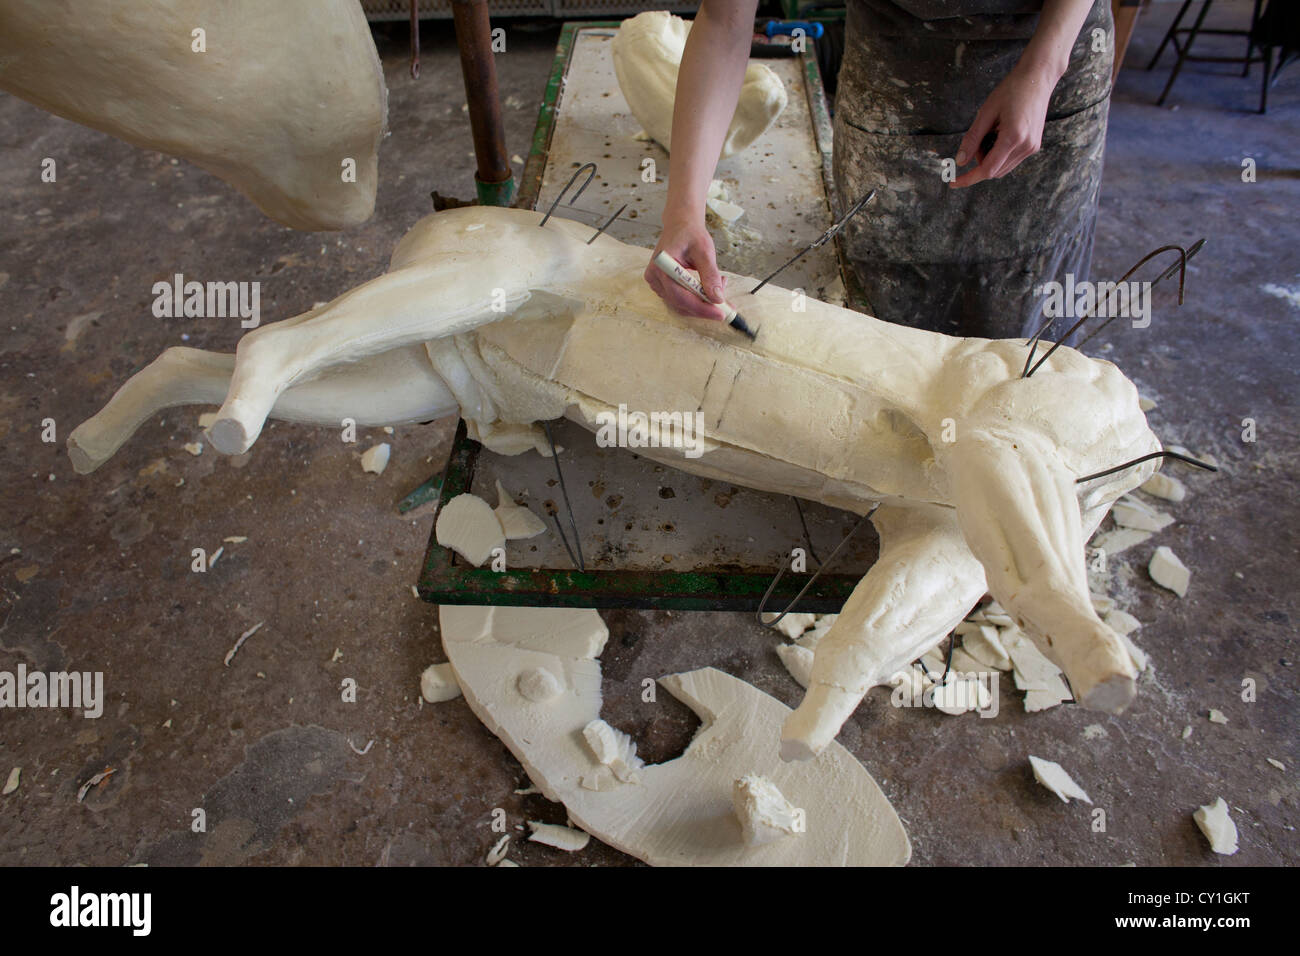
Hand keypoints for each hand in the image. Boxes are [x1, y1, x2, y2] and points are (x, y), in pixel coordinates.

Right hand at [644, 214, 728, 320]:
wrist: (681, 226)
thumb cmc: (691, 234)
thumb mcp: (705, 251)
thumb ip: (710, 275)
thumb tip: (717, 298)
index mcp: (662, 266)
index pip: (681, 295)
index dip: (702, 307)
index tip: (721, 313)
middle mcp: (655, 277)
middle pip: (680, 304)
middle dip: (705, 308)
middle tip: (726, 308)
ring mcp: (656, 283)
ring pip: (681, 305)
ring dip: (702, 304)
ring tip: (719, 290)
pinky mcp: (661, 286)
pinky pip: (679, 300)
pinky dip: (696, 299)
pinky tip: (707, 288)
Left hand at [950, 61, 1054, 188]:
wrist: (1038, 77)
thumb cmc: (1011, 90)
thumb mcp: (986, 112)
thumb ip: (972, 138)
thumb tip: (960, 161)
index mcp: (1014, 137)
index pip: (987, 169)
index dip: (968, 178)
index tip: (952, 183)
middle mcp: (1026, 146)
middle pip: (994, 171)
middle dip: (979, 162)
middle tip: (977, 139)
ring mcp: (1032, 147)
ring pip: (1002, 168)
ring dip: (989, 158)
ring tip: (991, 132)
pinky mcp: (1034, 146)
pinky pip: (1011, 160)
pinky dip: (999, 154)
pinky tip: (999, 134)